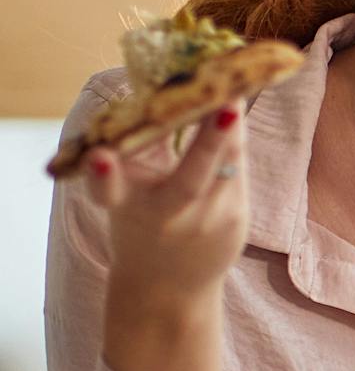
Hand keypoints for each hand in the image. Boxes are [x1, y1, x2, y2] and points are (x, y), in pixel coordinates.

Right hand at [85, 103, 248, 310]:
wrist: (168, 286)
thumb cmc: (141, 220)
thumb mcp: (127, 191)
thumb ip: (139, 148)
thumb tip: (157, 87)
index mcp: (126, 206)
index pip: (110, 190)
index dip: (103, 174)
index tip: (101, 157)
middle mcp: (168, 216)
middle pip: (190, 179)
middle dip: (209, 142)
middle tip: (228, 105)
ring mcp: (208, 220)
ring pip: (227, 165)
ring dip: (231, 128)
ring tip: (236, 84)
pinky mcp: (237, 220)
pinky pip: (238, 169)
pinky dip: (234, 140)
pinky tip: (233, 113)